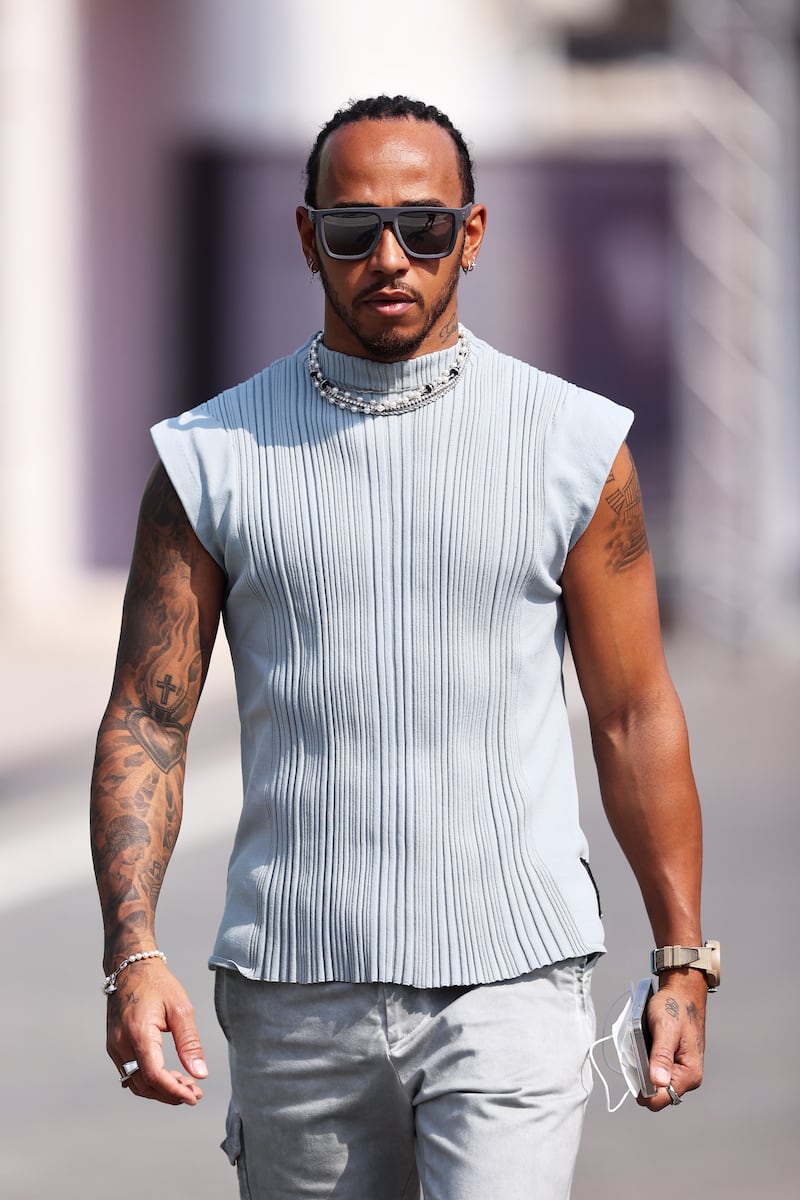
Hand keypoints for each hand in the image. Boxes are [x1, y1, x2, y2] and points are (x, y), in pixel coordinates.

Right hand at [106, 959, 207, 1104]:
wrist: (130, 967)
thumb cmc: (158, 984)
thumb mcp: (180, 1008)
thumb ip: (189, 1042)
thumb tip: (200, 1074)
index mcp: (138, 1033)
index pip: (154, 1075)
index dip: (174, 1091)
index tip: (194, 1097)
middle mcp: (120, 1044)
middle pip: (144, 1085)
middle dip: (170, 1094)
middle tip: (194, 1093)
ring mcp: (114, 1046)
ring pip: (135, 1083)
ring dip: (160, 1090)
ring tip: (185, 1085)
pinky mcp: (114, 1046)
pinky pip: (129, 1073)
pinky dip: (149, 1080)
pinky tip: (169, 1076)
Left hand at [638, 969, 706, 1111]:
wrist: (682, 992)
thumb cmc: (674, 1007)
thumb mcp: (665, 1028)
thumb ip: (661, 1056)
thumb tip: (658, 1082)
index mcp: (690, 1074)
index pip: (663, 1099)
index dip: (644, 1090)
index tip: (635, 1067)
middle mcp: (689, 1077)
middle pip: (657, 1093)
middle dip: (643, 1076)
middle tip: (640, 1049)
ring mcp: (682, 1071)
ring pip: (655, 1082)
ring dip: (644, 1067)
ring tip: (644, 1043)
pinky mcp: (676, 1063)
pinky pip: (657, 1070)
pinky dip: (647, 1060)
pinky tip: (647, 1043)